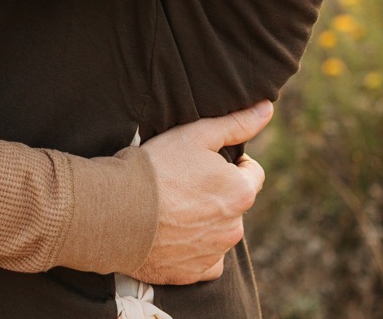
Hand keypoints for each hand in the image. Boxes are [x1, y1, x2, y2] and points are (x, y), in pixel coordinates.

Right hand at [127, 101, 271, 284]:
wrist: (116, 212)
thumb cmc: (156, 168)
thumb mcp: (196, 134)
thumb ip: (237, 124)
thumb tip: (267, 109)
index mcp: (240, 193)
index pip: (252, 174)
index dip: (230, 163)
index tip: (202, 162)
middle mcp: (235, 228)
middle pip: (233, 203)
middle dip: (216, 193)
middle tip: (181, 183)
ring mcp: (214, 254)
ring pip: (219, 231)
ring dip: (204, 221)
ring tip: (170, 207)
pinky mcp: (193, 274)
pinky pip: (204, 260)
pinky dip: (193, 249)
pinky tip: (170, 234)